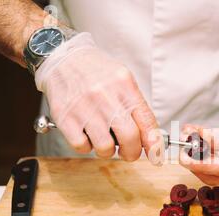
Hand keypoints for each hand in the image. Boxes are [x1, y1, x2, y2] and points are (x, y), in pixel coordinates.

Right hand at [35, 33, 158, 160]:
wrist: (63, 58)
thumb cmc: (96, 72)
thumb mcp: (123, 80)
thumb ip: (136, 107)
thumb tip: (150, 138)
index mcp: (125, 86)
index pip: (147, 122)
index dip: (154, 144)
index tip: (155, 155)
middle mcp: (106, 96)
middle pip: (129, 138)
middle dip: (132, 153)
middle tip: (128, 153)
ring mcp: (85, 107)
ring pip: (105, 147)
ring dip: (107, 151)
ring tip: (104, 140)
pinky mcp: (65, 117)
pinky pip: (82, 146)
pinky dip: (86, 147)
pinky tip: (87, 135)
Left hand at [179, 99, 218, 188]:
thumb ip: (214, 137)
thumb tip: (193, 137)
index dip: (202, 165)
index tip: (185, 158)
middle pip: (213, 176)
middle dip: (195, 161)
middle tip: (182, 146)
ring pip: (209, 173)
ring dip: (196, 157)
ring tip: (187, 138)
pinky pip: (211, 166)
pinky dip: (201, 154)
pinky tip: (194, 139)